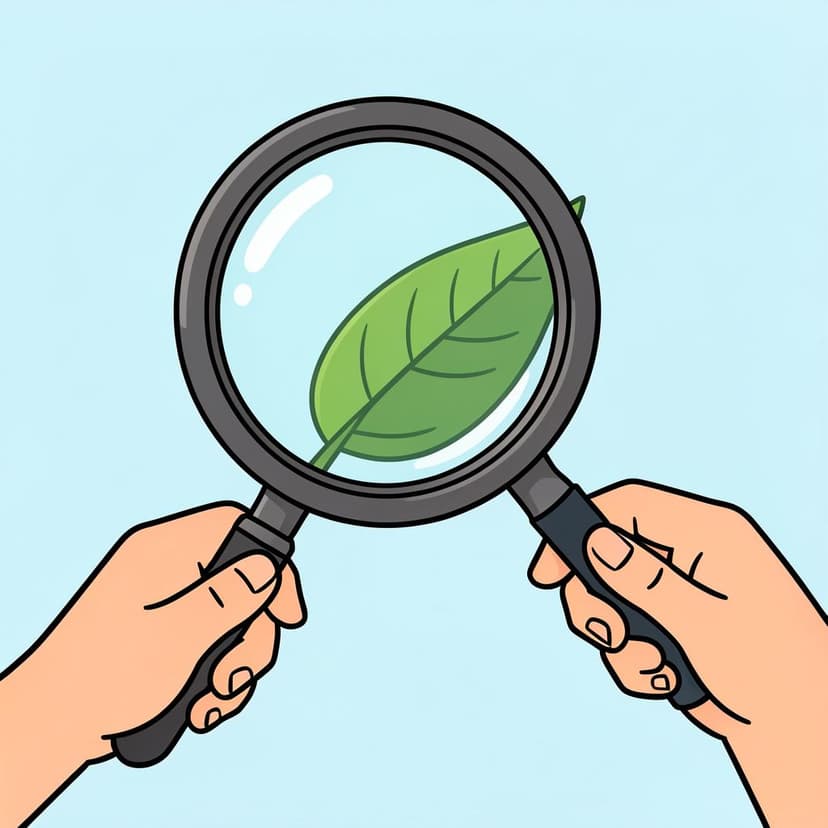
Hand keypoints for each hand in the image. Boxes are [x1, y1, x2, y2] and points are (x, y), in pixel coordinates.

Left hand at [0, 503, 305, 825]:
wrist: (54, 726)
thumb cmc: (104, 677)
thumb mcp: (181, 635)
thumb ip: (230, 598)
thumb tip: (269, 569)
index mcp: (166, 550)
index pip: (238, 528)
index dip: (272, 567)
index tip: (287, 615)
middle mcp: (169, 570)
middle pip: (245, 585)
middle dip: (251, 639)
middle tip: (234, 677)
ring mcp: (168, 604)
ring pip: (234, 623)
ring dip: (234, 669)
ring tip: (210, 703)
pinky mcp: (167, 635)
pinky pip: (213, 646)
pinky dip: (215, 679)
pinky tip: (200, 709)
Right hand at [529, 481, 826, 825]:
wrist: (800, 733)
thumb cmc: (777, 673)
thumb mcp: (702, 622)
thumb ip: (643, 580)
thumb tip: (596, 542)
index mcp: (709, 534)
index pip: (628, 506)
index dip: (580, 530)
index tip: (549, 571)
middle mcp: (692, 555)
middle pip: (608, 554)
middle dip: (599, 601)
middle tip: (610, 635)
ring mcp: (681, 591)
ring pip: (612, 598)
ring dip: (621, 642)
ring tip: (655, 666)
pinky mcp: (674, 624)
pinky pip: (627, 632)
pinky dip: (635, 661)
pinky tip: (667, 679)